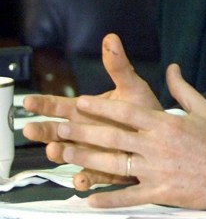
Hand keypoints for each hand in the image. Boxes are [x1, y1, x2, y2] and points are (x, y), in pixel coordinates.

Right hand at [23, 33, 161, 186]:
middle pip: (55, 132)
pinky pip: (91, 176)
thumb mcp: (132, 87)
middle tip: (31, 129)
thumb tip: (112, 39)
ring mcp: (90, 152)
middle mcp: (82, 132)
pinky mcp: (104, 170)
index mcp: (84, 111)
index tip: (29, 101)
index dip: (42, 104)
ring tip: (54, 150)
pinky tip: (81, 180)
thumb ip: (119, 67)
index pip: (57, 106)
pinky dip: (84, 179)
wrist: (164, 136)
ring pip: (68, 155)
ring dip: (59, 153)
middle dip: (42, 131)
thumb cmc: (144, 110)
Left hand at [24, 34, 205, 207]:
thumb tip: (172, 67)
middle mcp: (156, 146)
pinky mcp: (160, 193)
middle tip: (60, 126)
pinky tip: (89, 198)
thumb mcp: (205, 109)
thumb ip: (183, 89)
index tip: (80, 102)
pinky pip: (129, 196)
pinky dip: (108, 199)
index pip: (126, 112)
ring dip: (85, 159)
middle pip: (112, 137)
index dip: (100, 107)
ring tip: (64, 154)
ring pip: (113, 165)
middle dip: (83, 131)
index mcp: (165, 124)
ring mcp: (156, 171)